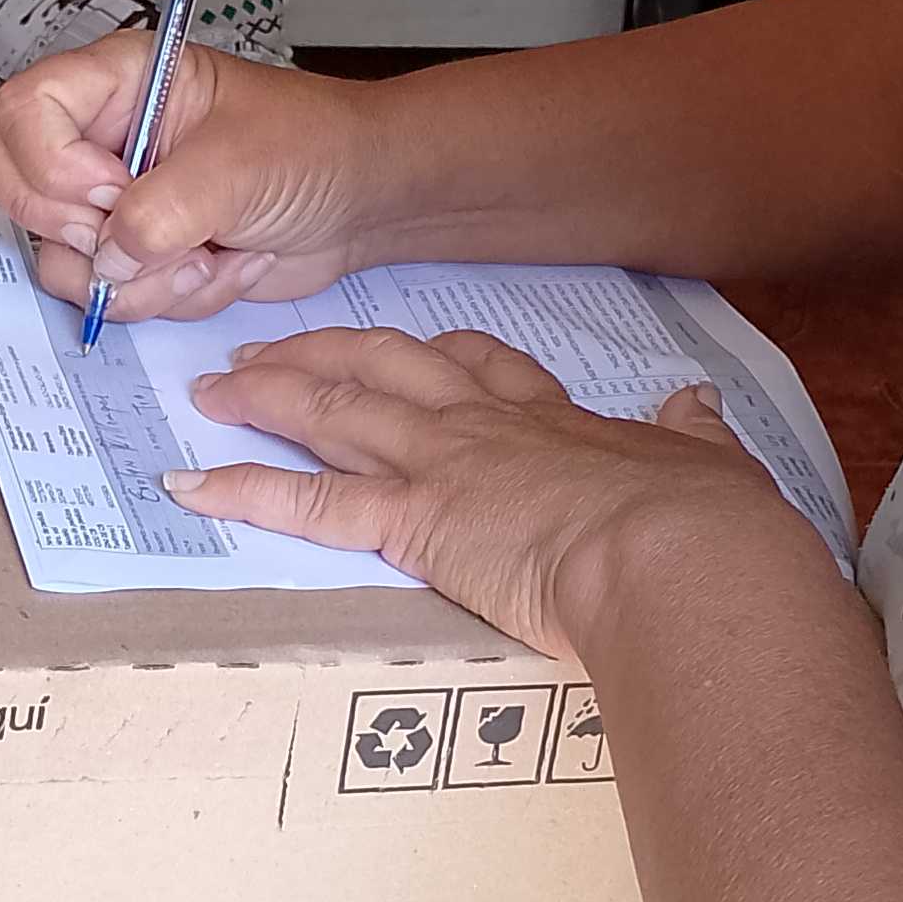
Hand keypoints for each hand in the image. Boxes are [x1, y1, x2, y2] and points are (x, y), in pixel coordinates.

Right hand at [0, 39, 374, 322]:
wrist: (359, 203)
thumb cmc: (313, 147)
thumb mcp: (241, 164)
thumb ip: (164, 207)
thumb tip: (109, 256)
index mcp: (115, 82)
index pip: (16, 113)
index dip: (51, 165)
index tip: (116, 189)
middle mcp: (97, 139)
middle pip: (9, 186)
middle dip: (77, 231)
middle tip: (142, 230)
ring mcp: (110, 202)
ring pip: (58, 259)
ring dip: (142, 276)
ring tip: (211, 250)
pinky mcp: (134, 255)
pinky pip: (107, 295)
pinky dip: (170, 296)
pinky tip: (222, 263)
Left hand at [174, 323, 806, 657]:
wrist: (679, 554)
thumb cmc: (705, 526)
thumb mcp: (711, 465)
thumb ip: (697, 434)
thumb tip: (701, 404)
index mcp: (555, 416)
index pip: (481, 364)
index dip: (434, 354)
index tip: (408, 347)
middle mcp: (484, 426)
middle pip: (383, 368)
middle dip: (321, 357)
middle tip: (268, 353)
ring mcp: (441, 464)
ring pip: (332, 413)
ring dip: (267, 399)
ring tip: (214, 392)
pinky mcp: (412, 520)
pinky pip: (308, 501)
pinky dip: (243, 490)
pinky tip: (191, 485)